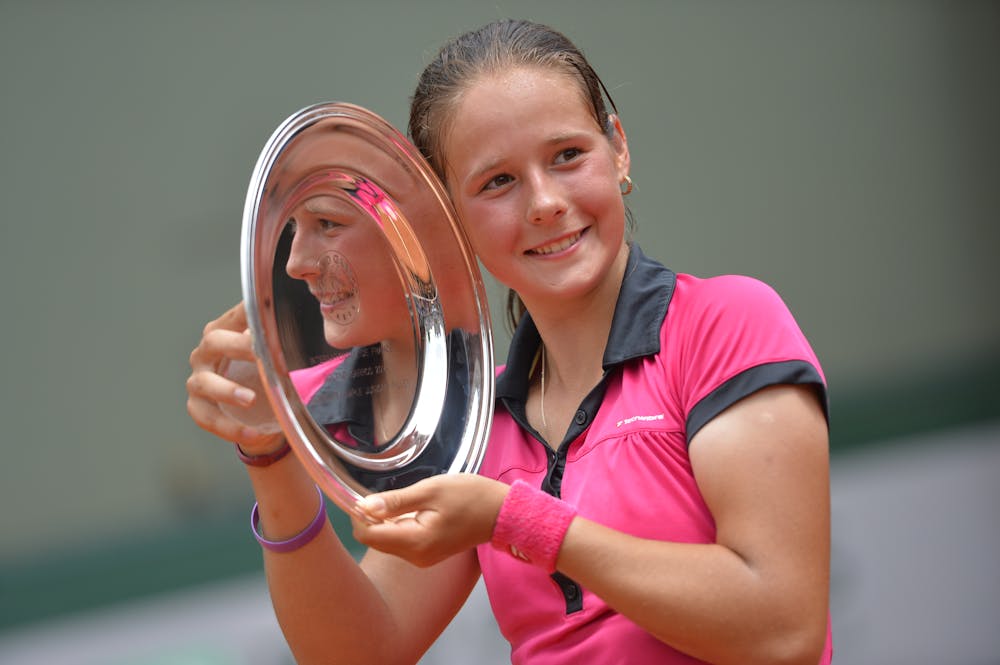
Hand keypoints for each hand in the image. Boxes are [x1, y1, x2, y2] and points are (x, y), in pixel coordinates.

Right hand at [186, 302, 283, 453]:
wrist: (255, 413)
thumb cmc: (262, 375)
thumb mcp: (273, 357)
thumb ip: (280, 343)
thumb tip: (306, 332)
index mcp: (225, 332)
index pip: (236, 316)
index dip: (249, 313)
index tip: (267, 315)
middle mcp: (206, 353)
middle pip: (213, 342)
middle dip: (237, 347)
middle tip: (259, 353)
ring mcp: (198, 380)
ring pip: (204, 383)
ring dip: (227, 390)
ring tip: (251, 400)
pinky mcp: (197, 407)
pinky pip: (208, 418)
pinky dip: (230, 427)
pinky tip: (252, 433)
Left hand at [352, 474, 508, 567]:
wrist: (500, 512)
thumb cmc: (469, 496)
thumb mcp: (431, 490)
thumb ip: (396, 501)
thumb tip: (364, 506)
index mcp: (415, 542)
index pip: (369, 535)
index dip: (359, 515)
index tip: (360, 494)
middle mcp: (415, 557)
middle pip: (375, 541)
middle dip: (369, 519)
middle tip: (377, 493)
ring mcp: (422, 559)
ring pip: (386, 542)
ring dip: (383, 522)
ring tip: (398, 500)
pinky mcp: (427, 555)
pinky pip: (401, 542)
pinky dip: (396, 526)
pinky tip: (408, 510)